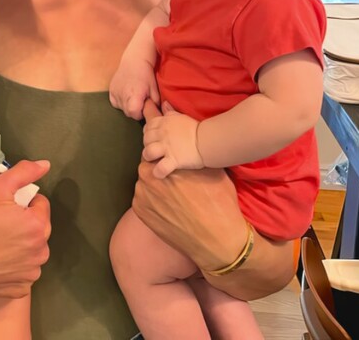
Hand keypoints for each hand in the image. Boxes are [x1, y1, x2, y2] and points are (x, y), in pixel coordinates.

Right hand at [0, 160, 51, 296]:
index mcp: (38, 226)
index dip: (22, 202)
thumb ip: (24, 172)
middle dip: (24, 223)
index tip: (3, 207)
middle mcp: (40, 252)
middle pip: (38, 228)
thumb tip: (45, 165)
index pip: (40, 204)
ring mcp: (30, 274)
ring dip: (21, 245)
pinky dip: (13, 266)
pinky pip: (22, 272)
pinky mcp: (19, 289)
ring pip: (31, 250)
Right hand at [109, 63, 158, 119]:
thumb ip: (154, 104)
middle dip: (134, 110)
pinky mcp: (110, 90)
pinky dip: (120, 101)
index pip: (135, 115)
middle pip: (128, 113)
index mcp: (134, 97)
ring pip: (121, 108)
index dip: (140, 114)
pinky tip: (126, 94)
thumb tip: (155, 114)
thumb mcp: (154, 90)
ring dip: (127, 105)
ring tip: (133, 96)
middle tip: (140, 100)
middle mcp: (123, 96)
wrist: (134, 60)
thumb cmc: (146, 74)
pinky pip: (115, 102)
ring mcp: (115, 93)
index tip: (144, 107)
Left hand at [131, 128, 295, 299]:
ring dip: (155, 186)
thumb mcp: (208, 167)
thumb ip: (189, 147)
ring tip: (173, 198)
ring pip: (146, 183)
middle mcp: (148, 172)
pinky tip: (169, 209)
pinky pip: (143, 200)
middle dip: (160, 169)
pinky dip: (152, 202)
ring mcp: (141, 193)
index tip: (171, 156)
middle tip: (176, 183)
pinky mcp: (139, 211)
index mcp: (166, 158)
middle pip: (150, 164)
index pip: (158, 146)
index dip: (164, 150)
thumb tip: (175, 118)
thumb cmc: (219, 199)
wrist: (218, 240)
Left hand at [142, 100, 202, 176]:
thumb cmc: (196, 129)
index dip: (148, 133)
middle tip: (155, 150)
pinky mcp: (173, 160)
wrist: (207, 140)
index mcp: (164, 122)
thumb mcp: (181, 117)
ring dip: (149, 157)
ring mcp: (167, 147)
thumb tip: (164, 104)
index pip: (147, 126)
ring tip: (155, 160)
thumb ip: (170, 112)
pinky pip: (160, 168)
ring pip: (148, 152)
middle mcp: (162, 134)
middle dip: (148, 145)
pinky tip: (160, 173)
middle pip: (146, 139)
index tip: (153, 138)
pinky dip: (158, 172)